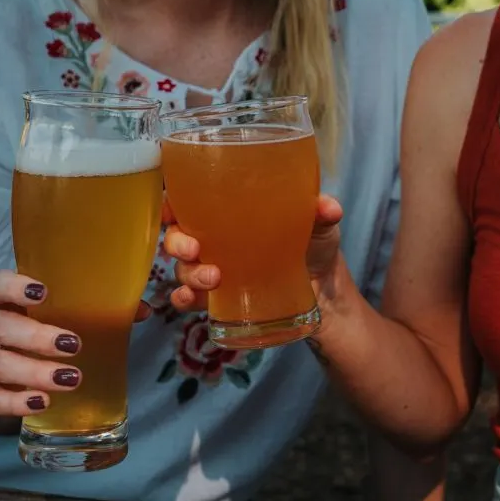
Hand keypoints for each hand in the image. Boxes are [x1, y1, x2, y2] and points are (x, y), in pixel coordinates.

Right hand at [0, 271, 152, 416]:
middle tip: (73, 345)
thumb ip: (90, 304)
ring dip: (32, 373)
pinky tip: (41, 402)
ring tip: (68, 379)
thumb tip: (143, 310)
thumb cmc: (23, 318)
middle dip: (36, 338)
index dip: (16, 287)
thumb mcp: (45, 305)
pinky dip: (14, 402)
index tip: (44, 292)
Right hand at [163, 194, 344, 311]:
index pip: (188, 200)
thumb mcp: (319, 225)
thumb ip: (322, 213)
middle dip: (176, 241)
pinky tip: (191, 299)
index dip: (171, 201)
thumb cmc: (315, 248)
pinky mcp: (219, 299)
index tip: (170, 207)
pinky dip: (184, 298)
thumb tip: (329, 208)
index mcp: (229, 213)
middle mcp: (214, 239)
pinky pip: (189, 299)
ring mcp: (214, 270)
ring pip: (182, 268)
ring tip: (214, 278)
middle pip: (176, 234)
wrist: (326, 295)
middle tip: (194, 248)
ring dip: (189, 273)